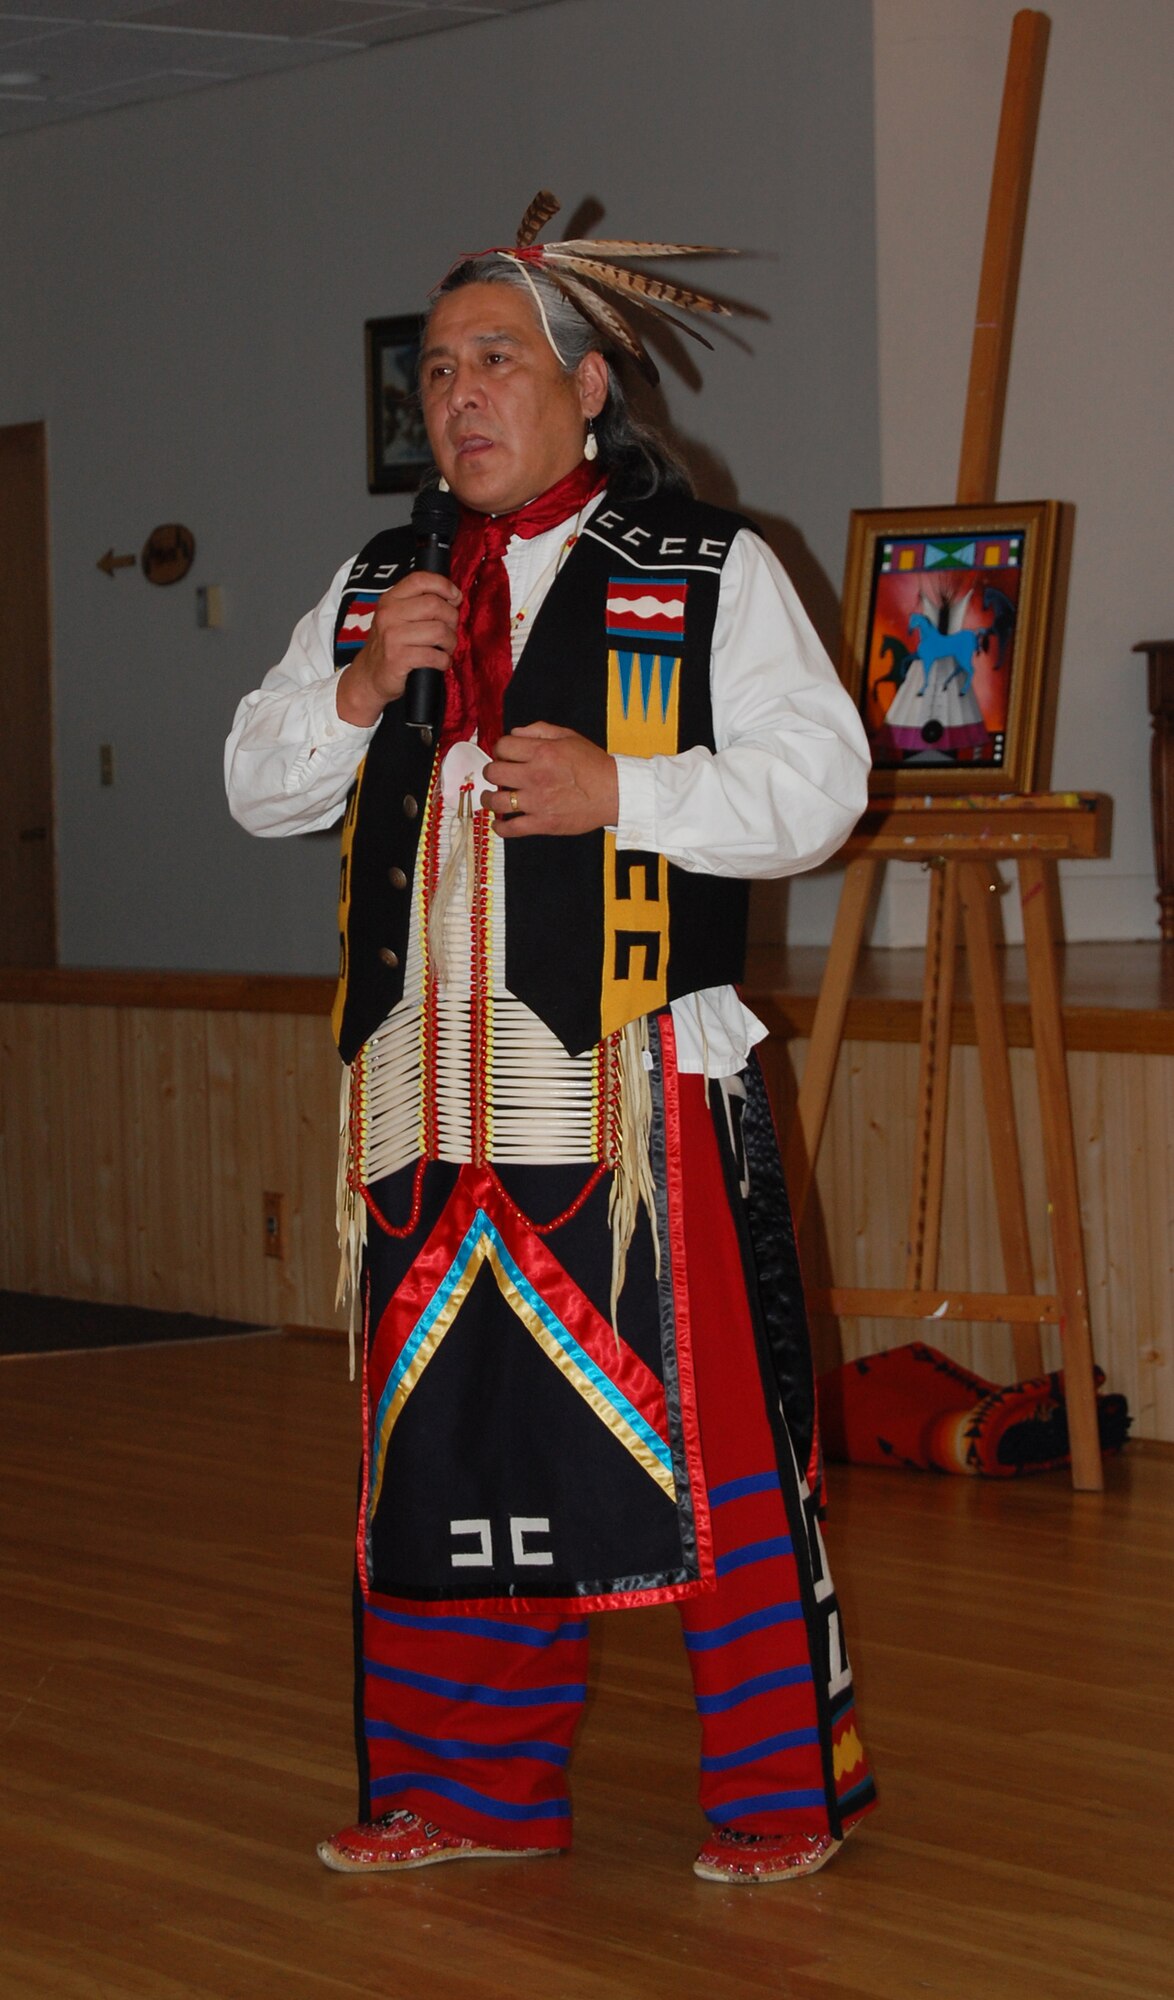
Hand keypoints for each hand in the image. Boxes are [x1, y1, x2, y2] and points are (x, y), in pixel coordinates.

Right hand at [335, 572, 460, 727]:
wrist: (369, 676)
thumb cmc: (391, 646)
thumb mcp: (398, 617)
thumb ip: (420, 604)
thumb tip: (454, 597)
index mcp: (390, 599)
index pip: (420, 579)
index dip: (443, 585)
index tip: (455, 597)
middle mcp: (389, 614)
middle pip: (434, 605)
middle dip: (452, 619)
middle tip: (450, 631)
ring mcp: (392, 636)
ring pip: (438, 631)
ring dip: (450, 642)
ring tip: (446, 649)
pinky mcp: (397, 658)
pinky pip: (434, 655)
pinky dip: (444, 661)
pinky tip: (440, 662)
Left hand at [484, 723, 618, 837]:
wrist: (615, 793)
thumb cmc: (594, 764)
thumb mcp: (569, 737)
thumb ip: (539, 730)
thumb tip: (515, 733)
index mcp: (542, 752)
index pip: (502, 746)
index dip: (500, 749)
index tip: (504, 756)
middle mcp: (535, 776)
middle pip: (493, 771)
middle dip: (492, 771)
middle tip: (499, 775)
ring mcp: (537, 802)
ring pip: (496, 800)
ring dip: (489, 798)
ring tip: (492, 798)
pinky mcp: (542, 823)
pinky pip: (511, 828)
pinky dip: (500, 826)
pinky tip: (500, 822)